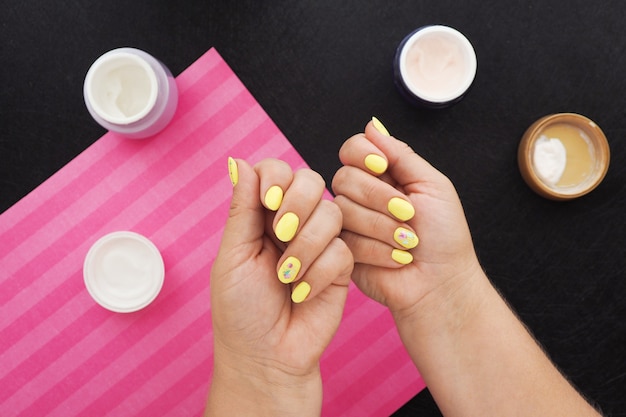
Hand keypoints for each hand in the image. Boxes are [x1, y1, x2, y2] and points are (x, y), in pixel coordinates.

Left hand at [206, 158, 352, 416]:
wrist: (267, 357)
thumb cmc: (241, 310)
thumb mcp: (234, 255)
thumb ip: (242, 209)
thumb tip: (238, 160)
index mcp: (261, 215)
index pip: (276, 171)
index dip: (277, 178)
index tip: (268, 203)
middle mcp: (293, 222)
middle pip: (310, 180)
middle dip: (297, 204)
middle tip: (280, 234)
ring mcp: (319, 242)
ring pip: (331, 212)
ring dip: (307, 245)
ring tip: (287, 277)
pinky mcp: (342, 266)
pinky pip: (342, 250)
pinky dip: (320, 272)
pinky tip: (303, 294)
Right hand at [331, 118, 481, 318]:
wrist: (441, 283)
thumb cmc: (444, 236)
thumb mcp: (431, 185)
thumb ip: (401, 154)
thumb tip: (372, 124)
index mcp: (382, 176)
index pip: (352, 149)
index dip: (361, 154)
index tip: (382, 166)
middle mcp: (361, 196)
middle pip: (344, 177)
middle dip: (380, 197)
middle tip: (409, 215)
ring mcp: (349, 223)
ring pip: (342, 209)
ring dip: (382, 227)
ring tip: (407, 243)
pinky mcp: (342, 251)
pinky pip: (344, 239)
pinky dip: (377, 249)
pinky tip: (395, 259)